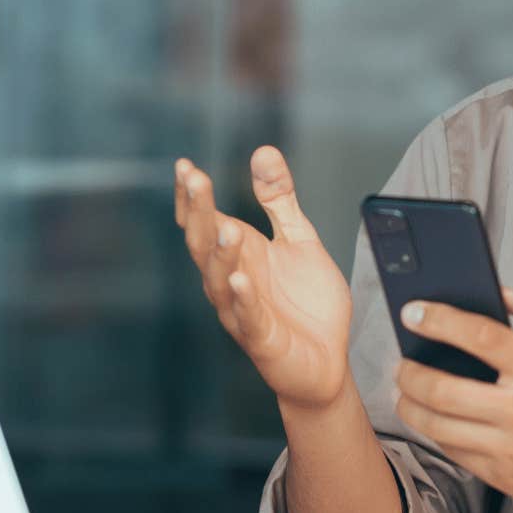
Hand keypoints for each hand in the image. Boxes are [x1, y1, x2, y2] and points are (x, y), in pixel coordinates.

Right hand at [174, 147, 351, 409]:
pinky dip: (242, 299)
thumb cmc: (306, 303)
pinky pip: (248, 317)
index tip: (184, 166)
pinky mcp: (262, 339)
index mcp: (238, 255)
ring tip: (226, 225)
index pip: (203, 222)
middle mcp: (230, 281)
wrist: (327, 361)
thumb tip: (264, 150)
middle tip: (195, 179)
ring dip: (222, 253)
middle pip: (204, 244)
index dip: (192, 196)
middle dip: (198, 212)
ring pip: (220, 280)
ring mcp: (242, 312)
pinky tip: (241, 280)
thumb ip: (280, 199)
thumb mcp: (299, 239)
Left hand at [392, 283, 512, 512]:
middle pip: (443, 389)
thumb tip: (506, 293)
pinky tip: (434, 418)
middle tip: (403, 360)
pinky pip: (455, 453)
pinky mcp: (506, 478)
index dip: (439, 320)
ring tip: (408, 390)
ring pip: (439, 427)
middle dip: (410, 371)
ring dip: (412, 405)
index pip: (480, 337)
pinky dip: (436, 433)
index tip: (413, 311)